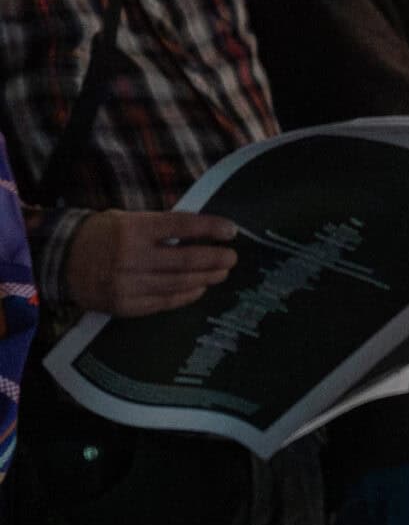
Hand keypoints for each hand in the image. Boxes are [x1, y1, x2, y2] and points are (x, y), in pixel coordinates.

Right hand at [62, 211, 238, 316]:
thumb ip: (160, 226)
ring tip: (221, 273)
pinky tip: (199, 289)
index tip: (231, 231)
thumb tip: (202, 231)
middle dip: (215, 258)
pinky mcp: (124, 305)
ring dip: (205, 278)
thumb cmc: (100, 235)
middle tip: (232, 257)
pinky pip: (163, 302)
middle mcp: (131, 257)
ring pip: (178, 283)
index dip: (210, 228)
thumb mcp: (127, 219)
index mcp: (133, 229)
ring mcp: (127, 284)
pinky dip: (185, 296)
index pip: (182, 226)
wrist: (60, 260)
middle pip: (185, 258)